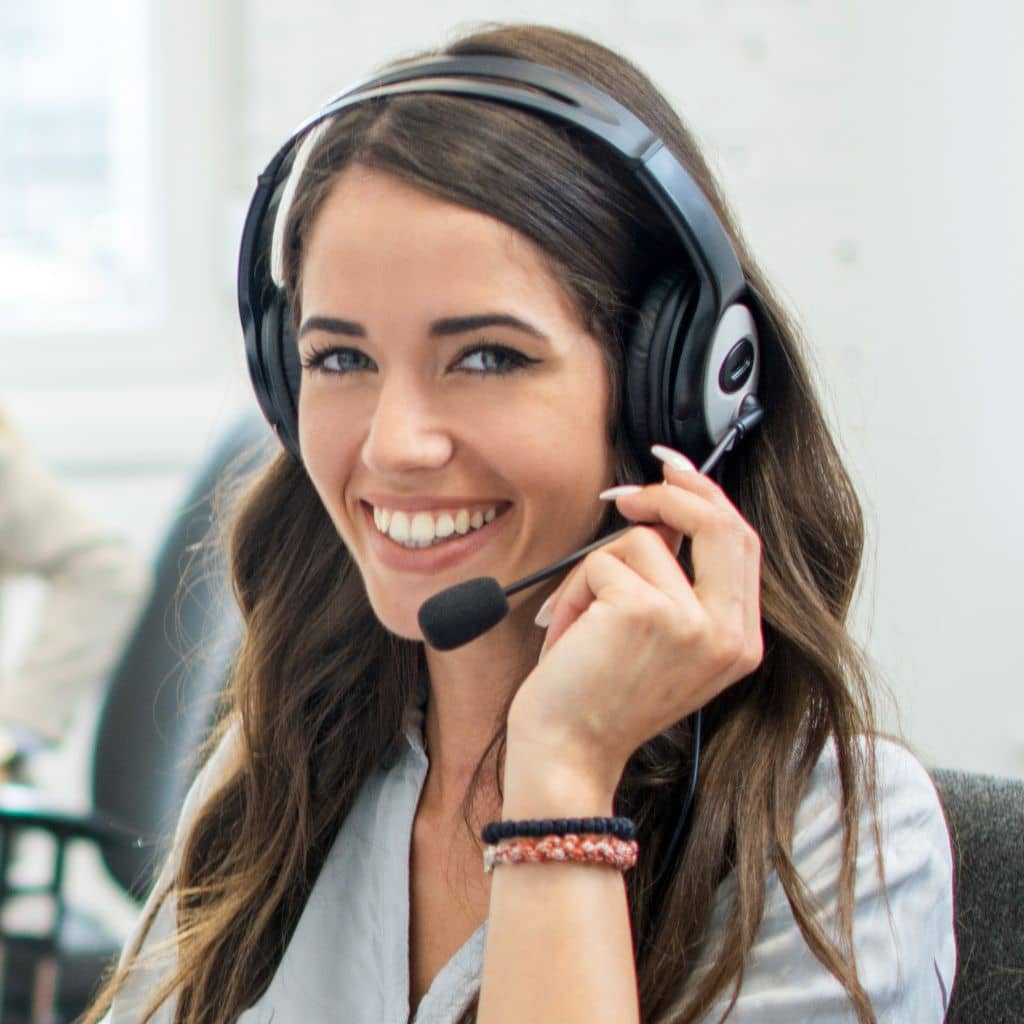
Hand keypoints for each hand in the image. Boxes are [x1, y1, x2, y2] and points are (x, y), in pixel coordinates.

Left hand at [506, 448, 763, 795]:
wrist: (567, 756)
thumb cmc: (601, 701)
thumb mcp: (662, 645)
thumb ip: (679, 584)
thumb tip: (663, 514)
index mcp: (739, 642)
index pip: (742, 545)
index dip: (710, 500)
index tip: (677, 474)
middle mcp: (728, 634)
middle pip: (721, 523)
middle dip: (671, 493)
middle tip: (627, 493)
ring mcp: (692, 622)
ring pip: (643, 540)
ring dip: (596, 572)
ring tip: (580, 623)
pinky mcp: (646, 611)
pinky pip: (601, 563)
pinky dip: (573, 592)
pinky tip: (568, 636)